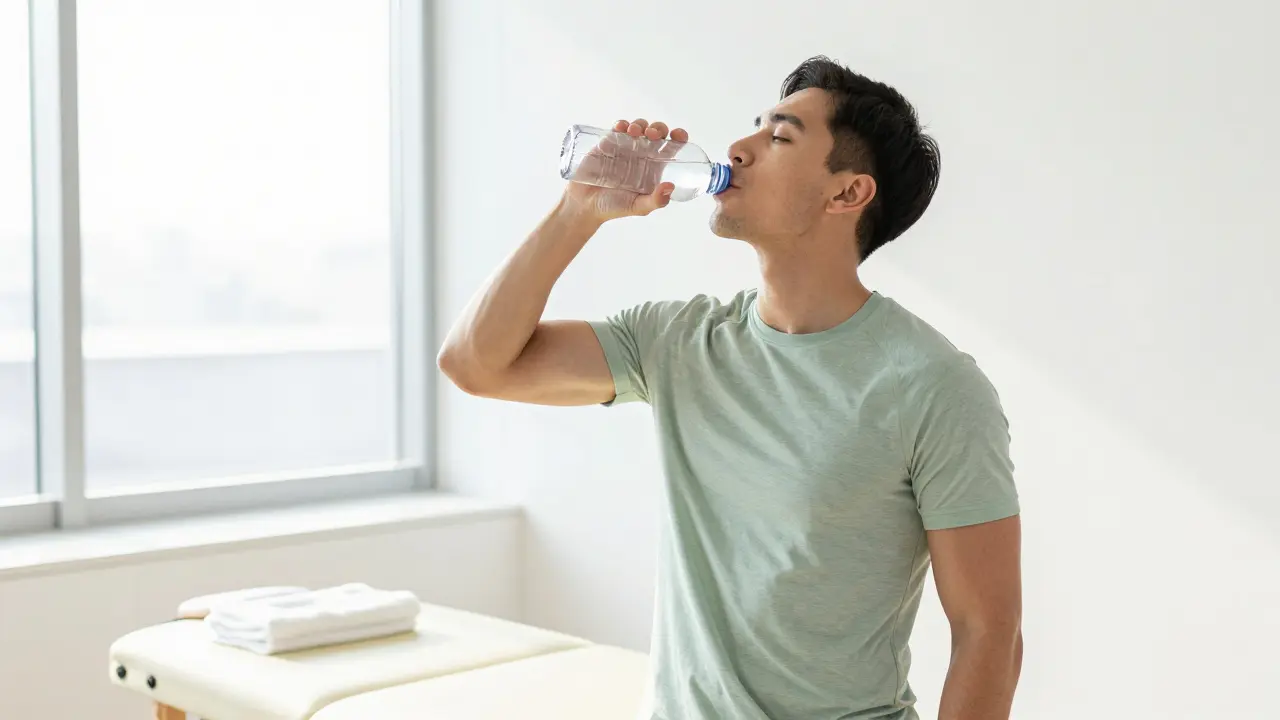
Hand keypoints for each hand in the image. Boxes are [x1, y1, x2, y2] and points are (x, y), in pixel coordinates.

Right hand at [562, 118, 690, 222]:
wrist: (584, 205)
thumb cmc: (613, 208)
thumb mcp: (638, 207)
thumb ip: (655, 201)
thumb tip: (670, 186)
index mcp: (654, 168)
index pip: (671, 148)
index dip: (678, 138)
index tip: (678, 134)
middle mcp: (642, 156)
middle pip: (657, 133)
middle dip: (659, 128)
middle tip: (652, 134)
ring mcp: (625, 148)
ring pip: (639, 127)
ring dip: (640, 124)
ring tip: (634, 131)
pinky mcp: (608, 144)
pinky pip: (618, 128)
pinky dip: (622, 124)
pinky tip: (622, 127)